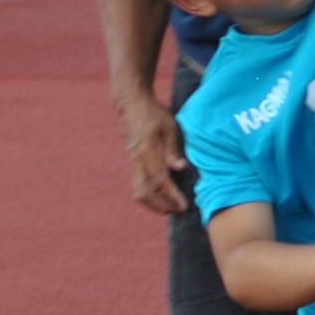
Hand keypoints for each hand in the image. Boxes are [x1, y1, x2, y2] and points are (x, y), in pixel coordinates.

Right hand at [117, 88, 190, 216]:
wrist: (131, 104)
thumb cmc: (153, 113)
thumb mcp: (169, 127)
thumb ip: (174, 149)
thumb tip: (181, 168)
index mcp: (146, 152)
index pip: (159, 181)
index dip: (171, 196)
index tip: (183, 206)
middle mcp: (136, 160)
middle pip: (143, 192)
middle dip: (160, 206)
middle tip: (179, 210)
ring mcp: (133, 162)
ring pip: (138, 191)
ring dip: (153, 203)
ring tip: (172, 207)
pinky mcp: (133, 162)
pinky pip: (138, 184)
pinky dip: (150, 195)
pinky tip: (164, 196)